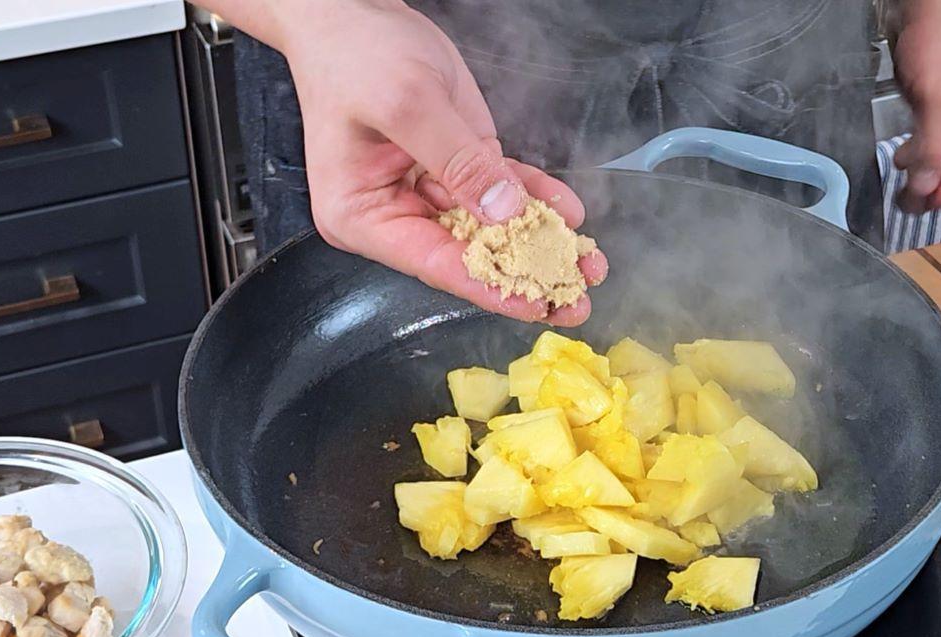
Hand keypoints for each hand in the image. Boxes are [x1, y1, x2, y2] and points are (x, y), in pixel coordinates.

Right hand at [230, 0, 605, 324]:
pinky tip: (570, 213)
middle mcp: (397, 214)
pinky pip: (503, 190)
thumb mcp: (407, 105)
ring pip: (492, 228)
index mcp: (363, 216)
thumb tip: (504, 212)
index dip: (487, 285)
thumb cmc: (354, 56)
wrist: (353, 11)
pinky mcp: (460, 166)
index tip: (532, 303)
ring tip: (588, 263)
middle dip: (524, 274)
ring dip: (541, 243)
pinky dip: (538, 200)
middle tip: (575, 300)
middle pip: (467, 255)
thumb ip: (458, 162)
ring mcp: (431, 192)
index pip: (433, 262)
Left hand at [892, 0, 940, 212]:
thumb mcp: (933, 96)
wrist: (927, 2)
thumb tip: (925, 185)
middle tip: (912, 200)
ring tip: (905, 178)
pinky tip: (907, 154)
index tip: (931, 202)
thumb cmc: (940, 35)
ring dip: (930, 165)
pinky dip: (927, 147)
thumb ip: (930, 145)